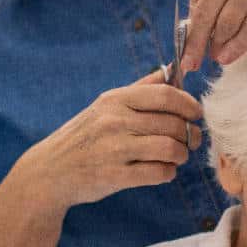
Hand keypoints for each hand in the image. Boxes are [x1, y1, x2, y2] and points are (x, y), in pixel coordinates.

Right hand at [3, 69, 203, 208]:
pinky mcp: (115, 176)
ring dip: (182, 155)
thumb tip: (171, 69)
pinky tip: (163, 170)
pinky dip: (168, 172)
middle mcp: (114, 121)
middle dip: (190, 134)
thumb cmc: (85, 136)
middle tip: (192, 140)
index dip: (189, 104)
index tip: (196, 113)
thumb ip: (140, 88)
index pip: (165, 95)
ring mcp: (114, 149)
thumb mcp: (105, 106)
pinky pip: (159, 172)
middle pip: (173, 124)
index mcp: (115, 100)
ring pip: (171, 149)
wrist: (50, 171)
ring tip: (177, 156)